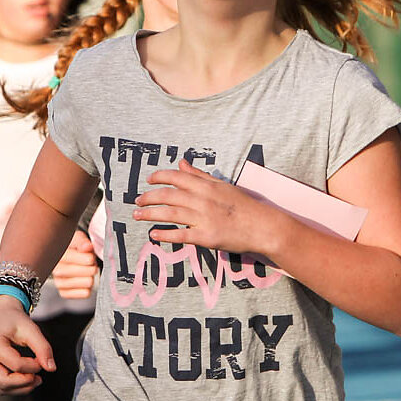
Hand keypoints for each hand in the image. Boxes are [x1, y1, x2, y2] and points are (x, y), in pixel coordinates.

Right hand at [0, 295, 55, 394]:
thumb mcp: (31, 329)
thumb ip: (43, 348)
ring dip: (19, 389)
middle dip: (25, 384)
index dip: (33, 367)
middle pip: (4, 382)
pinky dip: (11, 388)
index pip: (16, 365)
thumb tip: (51, 368)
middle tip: (39, 378)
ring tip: (33, 380)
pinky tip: (22, 380)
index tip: (41, 361)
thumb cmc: (14, 320)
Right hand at [52, 230, 97, 298]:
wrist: (65, 256)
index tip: (89, 255)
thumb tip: (88, 247)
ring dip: (91, 276)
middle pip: (89, 272)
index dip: (92, 258)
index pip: (88, 260)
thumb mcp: (77, 238)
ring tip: (85, 270)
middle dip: (93, 267)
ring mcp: (59, 283)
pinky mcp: (64, 293)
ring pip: (88, 283)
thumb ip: (83, 242)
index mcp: (59, 254)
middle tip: (89, 263)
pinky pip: (85, 293)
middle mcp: (56, 270)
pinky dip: (88, 287)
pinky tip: (82, 280)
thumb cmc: (72, 247)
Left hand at [134, 159, 282, 255]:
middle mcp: (202, 200)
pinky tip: (153, 234)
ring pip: (169, 214)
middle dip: (148, 197)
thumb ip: (199, 175)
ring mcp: (203, 218)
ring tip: (137, 216)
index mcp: (206, 186)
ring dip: (150, 214)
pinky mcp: (205, 237)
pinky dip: (165, 234)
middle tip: (137, 201)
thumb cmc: (243, 205)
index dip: (158, 177)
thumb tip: (181, 164)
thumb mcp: (221, 185)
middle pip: (167, 195)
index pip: (176, 177)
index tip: (148, 181)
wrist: (262, 226)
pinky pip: (180, 235)